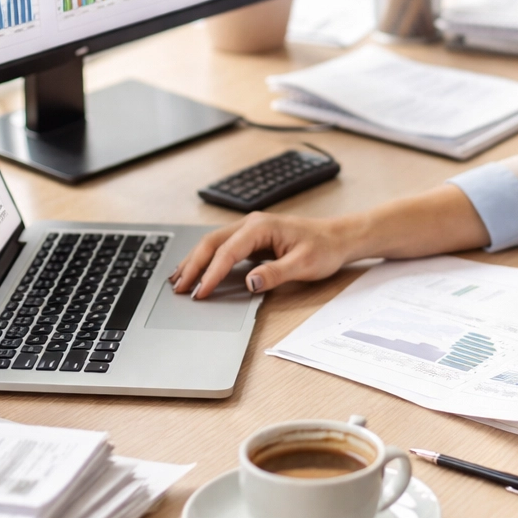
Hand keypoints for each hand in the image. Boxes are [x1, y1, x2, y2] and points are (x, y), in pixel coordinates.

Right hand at [172, 184, 492, 299]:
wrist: (340, 237)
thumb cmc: (325, 248)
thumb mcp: (304, 264)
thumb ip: (275, 273)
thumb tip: (249, 281)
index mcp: (261, 227)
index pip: (227, 252)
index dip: (210, 273)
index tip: (200, 293)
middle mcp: (252, 224)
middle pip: (212, 243)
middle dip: (193, 265)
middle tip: (177, 288)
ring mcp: (251, 229)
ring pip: (214, 243)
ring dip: (195, 261)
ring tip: (178, 280)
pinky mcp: (252, 238)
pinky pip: (223, 247)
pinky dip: (207, 258)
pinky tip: (198, 270)